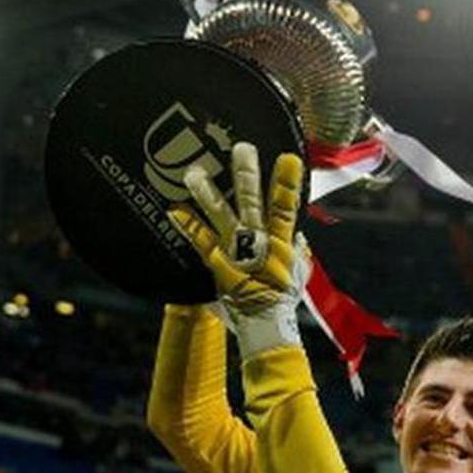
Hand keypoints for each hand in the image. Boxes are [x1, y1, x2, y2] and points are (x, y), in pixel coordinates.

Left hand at [167, 143, 308, 355]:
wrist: (266, 325)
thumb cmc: (282, 298)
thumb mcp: (299, 272)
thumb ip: (298, 249)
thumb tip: (298, 233)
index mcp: (280, 241)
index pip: (286, 206)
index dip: (288, 183)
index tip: (289, 158)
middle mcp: (257, 241)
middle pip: (251, 200)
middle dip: (247, 173)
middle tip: (241, 147)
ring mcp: (235, 250)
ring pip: (220, 214)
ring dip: (207, 192)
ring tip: (194, 172)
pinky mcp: (217, 263)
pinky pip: (199, 240)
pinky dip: (187, 224)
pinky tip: (173, 210)